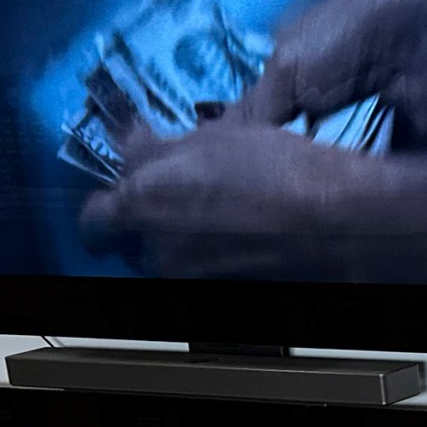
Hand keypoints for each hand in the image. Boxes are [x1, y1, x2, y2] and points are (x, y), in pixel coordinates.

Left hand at [79, 122, 391, 277]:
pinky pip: (197, 268)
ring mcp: (187, 274)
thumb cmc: (278, 171)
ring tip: (217, 210)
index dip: (110, 194)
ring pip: (164, 256)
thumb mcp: (213, 137)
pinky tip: (238, 229)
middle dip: (143, 218)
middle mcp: (156, 247)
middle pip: (127, 239)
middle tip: (172, 192)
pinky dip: (208, 252)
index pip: (94, 213)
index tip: (128, 176)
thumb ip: (161, 147)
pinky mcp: (216, 289)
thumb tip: (137, 143)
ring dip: (177, 236)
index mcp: (142, 202)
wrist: (332, 219)